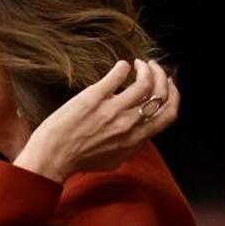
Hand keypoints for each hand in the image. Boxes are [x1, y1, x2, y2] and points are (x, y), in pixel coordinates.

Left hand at [14, 59, 179, 182]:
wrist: (51, 157)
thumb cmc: (78, 161)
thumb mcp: (113, 160)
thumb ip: (130, 146)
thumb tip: (140, 134)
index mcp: (136, 140)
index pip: (168, 115)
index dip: (173, 96)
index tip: (167, 86)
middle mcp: (129, 124)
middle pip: (161, 95)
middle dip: (164, 78)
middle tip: (156, 69)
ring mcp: (112, 110)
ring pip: (144, 82)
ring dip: (147, 68)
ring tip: (140, 64)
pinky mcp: (94, 98)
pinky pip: (117, 75)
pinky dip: (123, 67)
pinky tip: (122, 66)